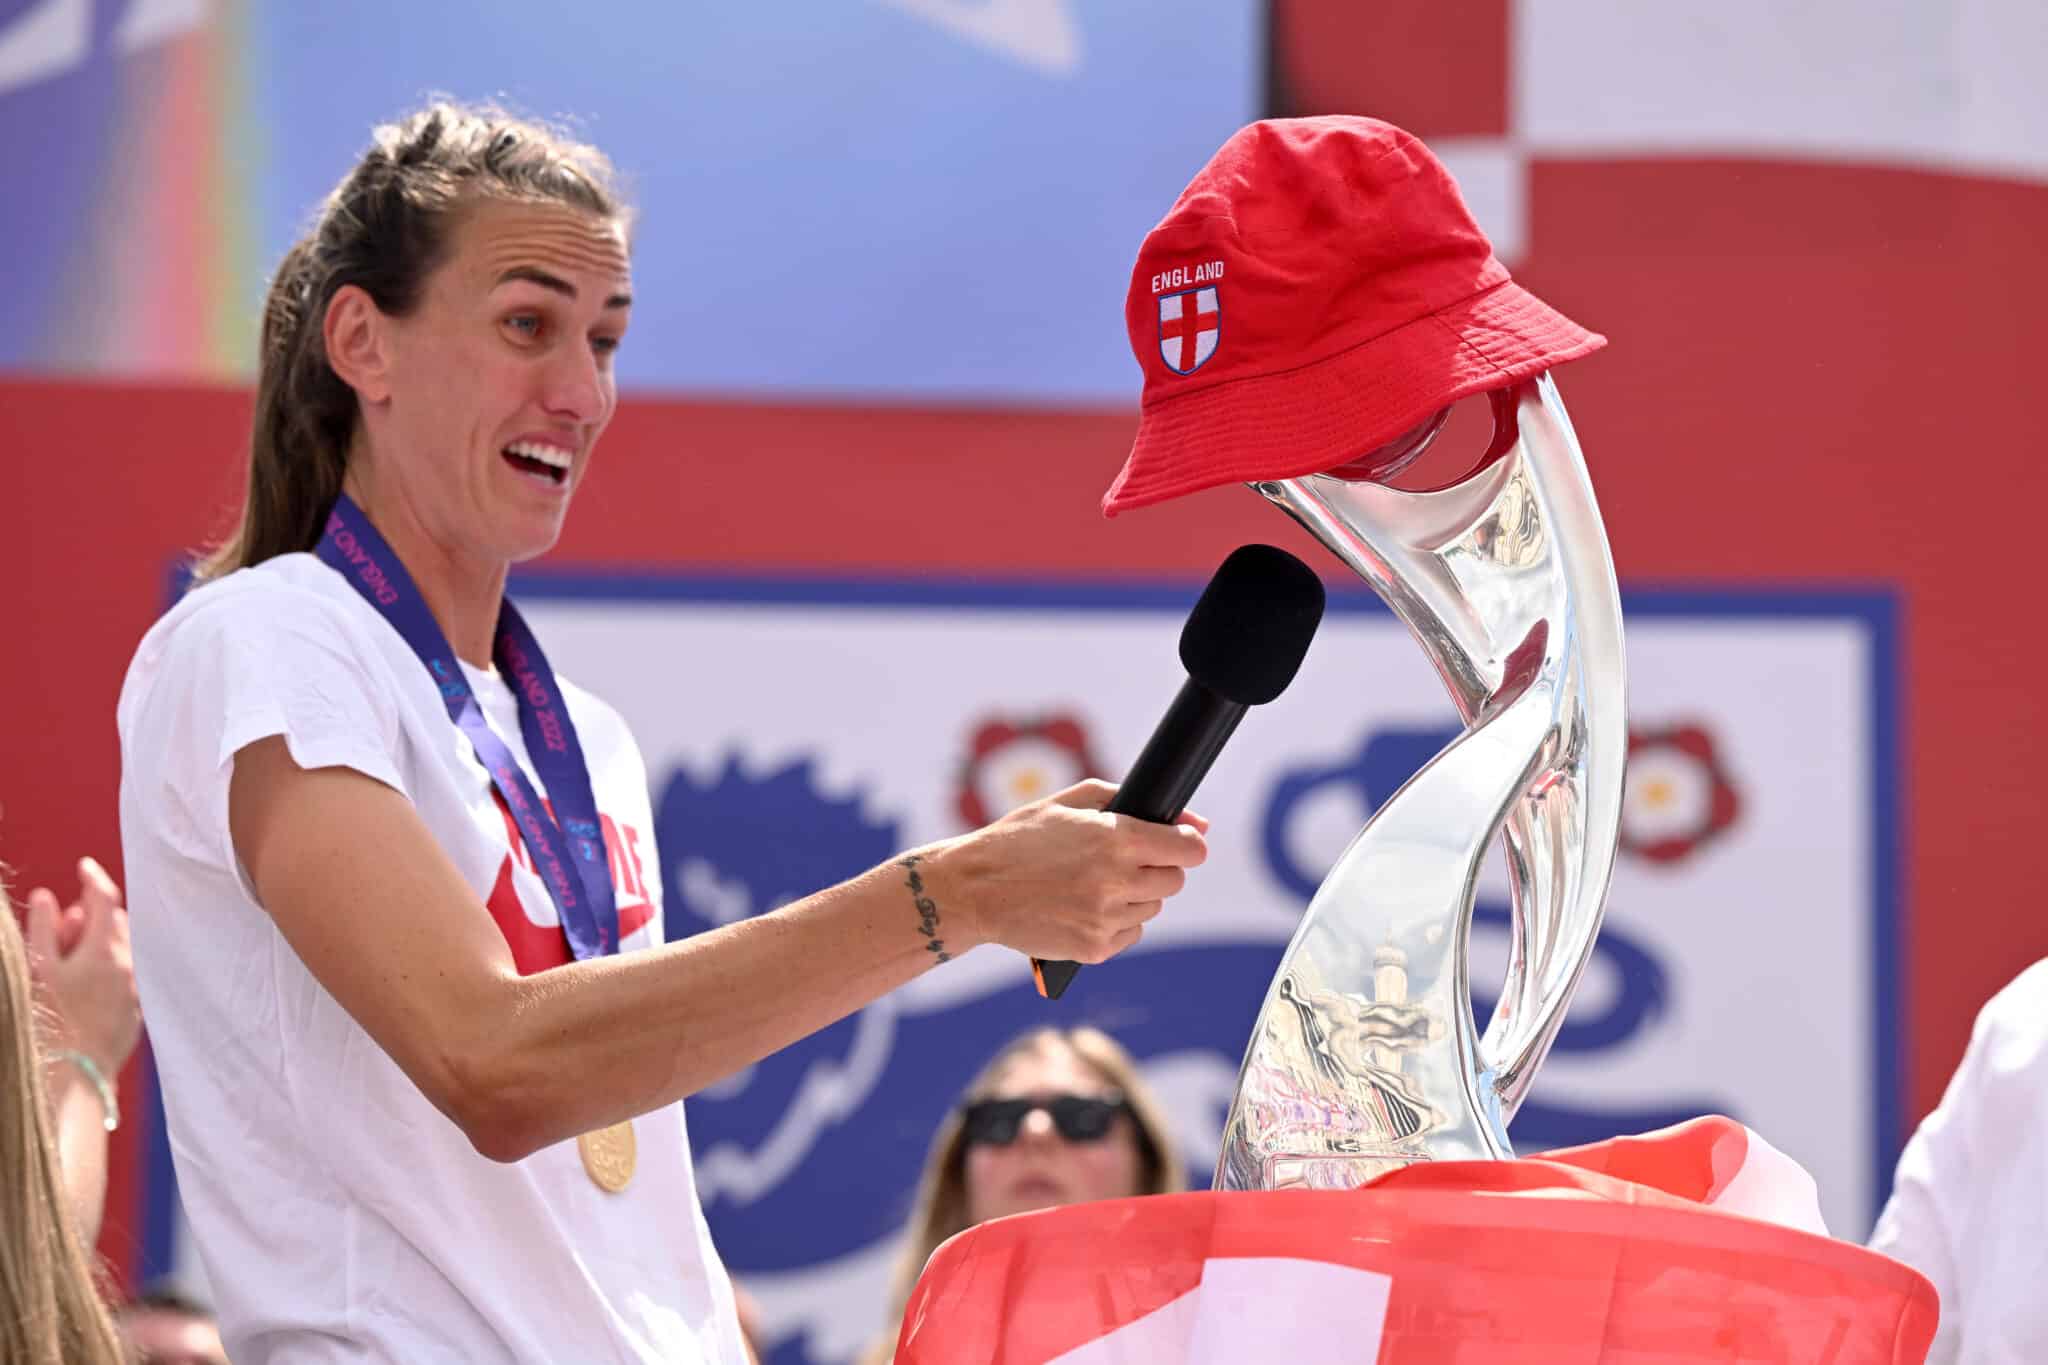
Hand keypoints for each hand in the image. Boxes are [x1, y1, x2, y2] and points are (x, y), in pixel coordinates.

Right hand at [24, 857, 141, 1076]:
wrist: (75, 1073)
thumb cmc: (50, 1020)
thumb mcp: (38, 970)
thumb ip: (42, 929)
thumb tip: (46, 897)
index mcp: (106, 950)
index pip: (105, 899)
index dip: (94, 878)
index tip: (83, 866)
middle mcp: (129, 965)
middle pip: (116, 924)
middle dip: (91, 917)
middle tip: (63, 926)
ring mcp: (136, 988)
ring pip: (122, 950)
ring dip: (99, 943)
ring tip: (68, 958)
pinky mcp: (137, 1009)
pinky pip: (125, 976)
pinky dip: (107, 968)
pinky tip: (82, 984)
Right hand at [929, 780, 1207, 963]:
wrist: (973, 889)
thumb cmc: (1021, 839)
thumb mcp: (1070, 803)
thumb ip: (1130, 801)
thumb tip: (1196, 823)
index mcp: (1116, 838)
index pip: (1189, 849)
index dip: (1187, 843)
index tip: (1178, 843)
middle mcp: (1116, 880)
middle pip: (1174, 881)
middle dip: (1156, 868)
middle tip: (1121, 861)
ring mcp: (1106, 918)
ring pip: (1151, 908)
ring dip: (1133, 895)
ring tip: (1092, 883)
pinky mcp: (1094, 949)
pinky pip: (1129, 934)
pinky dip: (1114, 921)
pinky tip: (1082, 906)